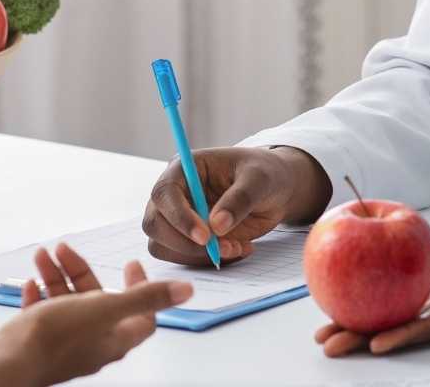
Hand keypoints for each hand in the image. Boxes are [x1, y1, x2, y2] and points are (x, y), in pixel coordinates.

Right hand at [0, 242, 192, 385]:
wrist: (8, 363)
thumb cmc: (55, 338)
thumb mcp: (104, 309)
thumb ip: (145, 298)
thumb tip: (186, 291)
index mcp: (113, 337)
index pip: (141, 314)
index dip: (140, 287)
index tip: (129, 264)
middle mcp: (92, 343)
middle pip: (97, 300)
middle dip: (81, 270)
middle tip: (64, 248)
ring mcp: (64, 344)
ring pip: (66, 303)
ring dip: (56, 275)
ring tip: (42, 255)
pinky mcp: (39, 344)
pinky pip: (43, 314)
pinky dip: (39, 294)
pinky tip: (30, 282)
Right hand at [141, 146, 331, 264]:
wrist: (275, 191)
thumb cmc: (264, 174)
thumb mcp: (259, 179)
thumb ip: (239, 199)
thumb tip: (217, 225)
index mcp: (184, 169)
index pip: (164, 193)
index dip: (179, 217)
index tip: (206, 237)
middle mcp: (174, 194)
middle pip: (154, 223)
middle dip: (185, 243)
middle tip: (222, 248)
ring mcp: (177, 218)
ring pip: (163, 246)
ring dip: (198, 256)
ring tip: (237, 247)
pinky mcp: (187, 239)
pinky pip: (183, 258)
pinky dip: (207, 262)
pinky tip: (237, 249)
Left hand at [314, 211, 429, 356]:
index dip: (405, 336)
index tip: (376, 343)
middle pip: (404, 327)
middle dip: (366, 338)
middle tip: (331, 345)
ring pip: (395, 315)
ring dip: (360, 324)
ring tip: (325, 333)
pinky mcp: (428, 285)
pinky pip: (396, 294)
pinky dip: (371, 296)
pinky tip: (343, 296)